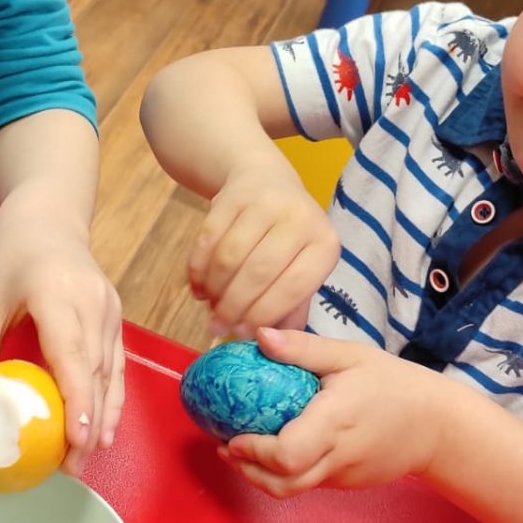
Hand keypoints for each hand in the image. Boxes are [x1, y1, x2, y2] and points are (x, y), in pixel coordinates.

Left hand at [0, 201, 123, 470]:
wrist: (49, 218)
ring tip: (86, 458)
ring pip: (112, 372)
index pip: (72, 355)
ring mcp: (109, 309)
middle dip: (88, 423)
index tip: (76, 440)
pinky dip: (111, 398)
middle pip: (96, 372)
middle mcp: (91, 303)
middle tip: (71, 468)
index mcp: (56, 294)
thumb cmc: (11, 258)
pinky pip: (117, 364)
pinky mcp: (116, 316)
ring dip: (103, 417)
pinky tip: (103, 429)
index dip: (77, 400)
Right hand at [189, 155, 339, 335]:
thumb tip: (270, 344)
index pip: (293, 288)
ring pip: (229, 258)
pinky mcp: (232, 195)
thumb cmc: (288, 237)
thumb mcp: (301, 268)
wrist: (265, 178)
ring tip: (209, 306)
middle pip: (258, 274)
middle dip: (234, 307)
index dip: (264, 316)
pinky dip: (198, 268)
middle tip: (218, 327)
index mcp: (324, 244)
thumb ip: (290, 307)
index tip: (243, 336)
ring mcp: (265, 203)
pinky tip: (198, 286)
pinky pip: (208, 239)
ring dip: (214, 289)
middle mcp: (300, 219)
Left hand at [222, 326, 448, 496]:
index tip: (232, 436)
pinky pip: (311, 482)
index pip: (286, 454)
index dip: (253, 451)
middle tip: (227, 447)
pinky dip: (287, 472)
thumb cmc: (393, 384)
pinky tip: (279, 448)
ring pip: (293, 489)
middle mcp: (336, 456)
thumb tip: (259, 337)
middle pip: (283, 484)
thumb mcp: (350, 355)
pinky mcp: (347, 483)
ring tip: (242, 451)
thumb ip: (303, 348)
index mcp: (334, 422)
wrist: (436, 425)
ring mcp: (342, 475)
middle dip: (248, 470)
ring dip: (263, 476)